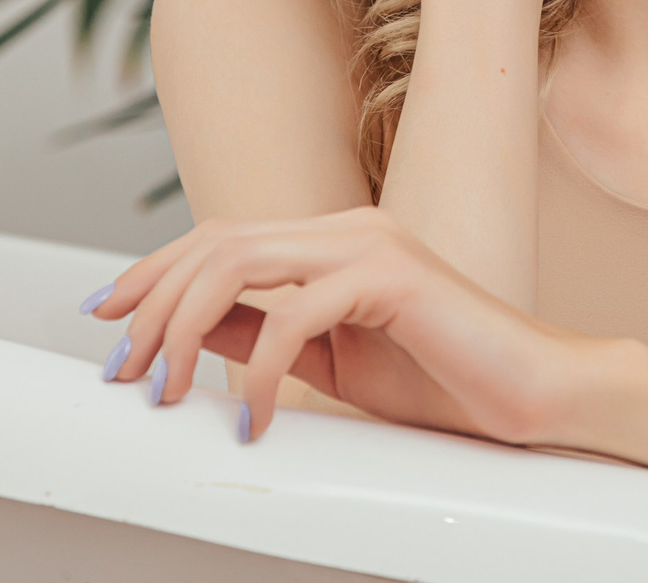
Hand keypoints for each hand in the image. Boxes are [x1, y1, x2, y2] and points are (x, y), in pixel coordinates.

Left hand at [85, 207, 585, 444]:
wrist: (538, 393)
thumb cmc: (450, 380)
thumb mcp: (334, 363)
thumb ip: (269, 336)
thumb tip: (194, 334)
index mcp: (333, 242)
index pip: (219, 238)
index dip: (154, 275)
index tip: (109, 323)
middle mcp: (347, 229)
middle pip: (214, 242)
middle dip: (153, 305)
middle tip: (126, 371)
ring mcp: (370, 244)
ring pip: (238, 261)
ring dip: (185, 329)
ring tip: (170, 391)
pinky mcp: (393, 274)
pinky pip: (294, 312)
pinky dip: (261, 370)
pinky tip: (259, 418)